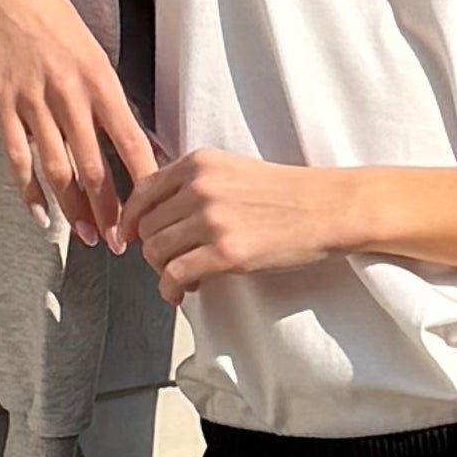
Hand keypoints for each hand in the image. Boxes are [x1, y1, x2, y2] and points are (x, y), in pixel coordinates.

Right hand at [0, 0, 154, 248]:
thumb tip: (139, 148)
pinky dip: (29, 192)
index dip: (142, 184)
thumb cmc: (60, 26)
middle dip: (108, 210)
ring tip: (86, 234)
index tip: (151, 214)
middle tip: (118, 241)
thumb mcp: (98, 57)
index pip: (130, 143)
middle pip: (92, 166)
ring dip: (73, 208)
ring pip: (56, 169)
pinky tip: (42, 215)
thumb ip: (113, 103)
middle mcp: (69, 94)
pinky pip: (18, 158)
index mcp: (101, 82)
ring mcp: (33, 102)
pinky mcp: (3, 106)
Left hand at [126, 152, 359, 294]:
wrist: (327, 208)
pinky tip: (184, 292)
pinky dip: (171, 289)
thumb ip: (196, 182)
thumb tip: (160, 212)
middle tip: (169, 262)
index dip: (131, 219)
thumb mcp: (234, 169)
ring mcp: (211, 220)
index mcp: (199, 163)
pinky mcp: (225, 253)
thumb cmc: (287, 192)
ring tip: (182, 278)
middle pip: (146, 225)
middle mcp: (199, 187)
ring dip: (162, 270)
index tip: (129, 236)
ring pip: (155, 251)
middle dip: (152, 249)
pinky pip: (175, 275)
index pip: (143, 192)